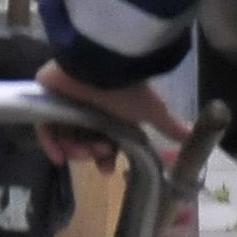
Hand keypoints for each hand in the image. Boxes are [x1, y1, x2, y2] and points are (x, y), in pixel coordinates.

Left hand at [37, 58, 187, 168]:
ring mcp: (66, 106)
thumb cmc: (127, 89)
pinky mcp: (47, 101)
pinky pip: (45, 129)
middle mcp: (87, 110)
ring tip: (83, 150)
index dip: (105, 157)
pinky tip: (59, 157)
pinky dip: (51, 144)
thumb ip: (169, 125)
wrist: (101, 67)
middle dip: (92, 154)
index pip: (104, 141)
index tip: (108, 168)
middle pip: (84, 142)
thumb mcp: (151, 110)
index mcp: (109, 113)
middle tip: (98, 153)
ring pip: (66, 138)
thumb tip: (192, 134)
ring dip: (76, 151)